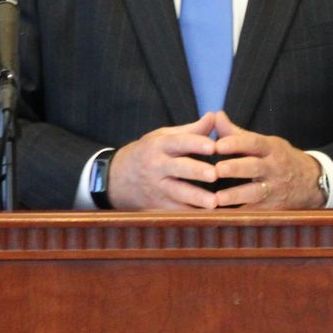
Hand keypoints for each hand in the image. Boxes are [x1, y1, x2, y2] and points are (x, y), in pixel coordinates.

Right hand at [107, 113, 221, 209]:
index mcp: (159, 145)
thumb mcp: (163, 137)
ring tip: (214, 202)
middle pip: (178, 168)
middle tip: (214, 174)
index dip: (196, 143)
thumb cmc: (149, 152)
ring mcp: (156, 187)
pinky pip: (176, 211)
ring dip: (196, 198)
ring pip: (177, 193)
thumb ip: (192, 130)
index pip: (178, 142)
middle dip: (196, 171)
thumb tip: (215, 116)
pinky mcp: (157, 206)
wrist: (116, 178)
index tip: (213, 146)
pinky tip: (209, 217)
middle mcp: (156, 166)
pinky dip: (192, 214)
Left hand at [209, 111, 325, 209]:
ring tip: (217, 199)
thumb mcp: (266, 143)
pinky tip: (222, 216)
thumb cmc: (281, 159)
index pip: (254, 143)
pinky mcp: (273, 208)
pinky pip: (255, 212)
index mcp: (271, 148)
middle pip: (254, 167)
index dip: (236, 143)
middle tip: (217, 169)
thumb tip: (216, 115)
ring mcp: (275, 189)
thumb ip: (237, 133)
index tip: (218, 144)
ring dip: (236, 196)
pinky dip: (239, 215)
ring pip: (255, 192)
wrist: (313, 182)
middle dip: (236, 168)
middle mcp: (274, 168)